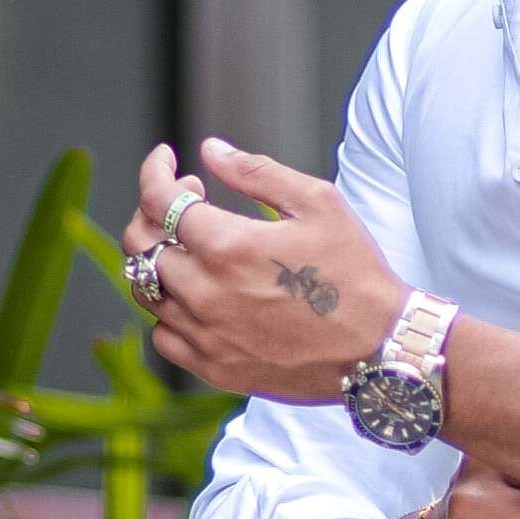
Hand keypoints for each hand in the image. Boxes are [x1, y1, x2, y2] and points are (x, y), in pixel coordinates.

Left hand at [124, 137, 409, 400]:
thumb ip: (257, 172)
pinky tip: (198, 297)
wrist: (379, 349)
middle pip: (140, 244)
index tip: (167, 160)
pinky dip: (169, 312)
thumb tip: (211, 151)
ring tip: (193, 250)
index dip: (155, 171)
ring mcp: (207, 335)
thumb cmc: (355, 274)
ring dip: (159, 260)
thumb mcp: (318, 204)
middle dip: (154, 211)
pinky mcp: (215, 368)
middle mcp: (206, 293)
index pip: (158, 199)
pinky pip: (163, 337)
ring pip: (146, 291)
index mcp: (228, 246)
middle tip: (188, 204)